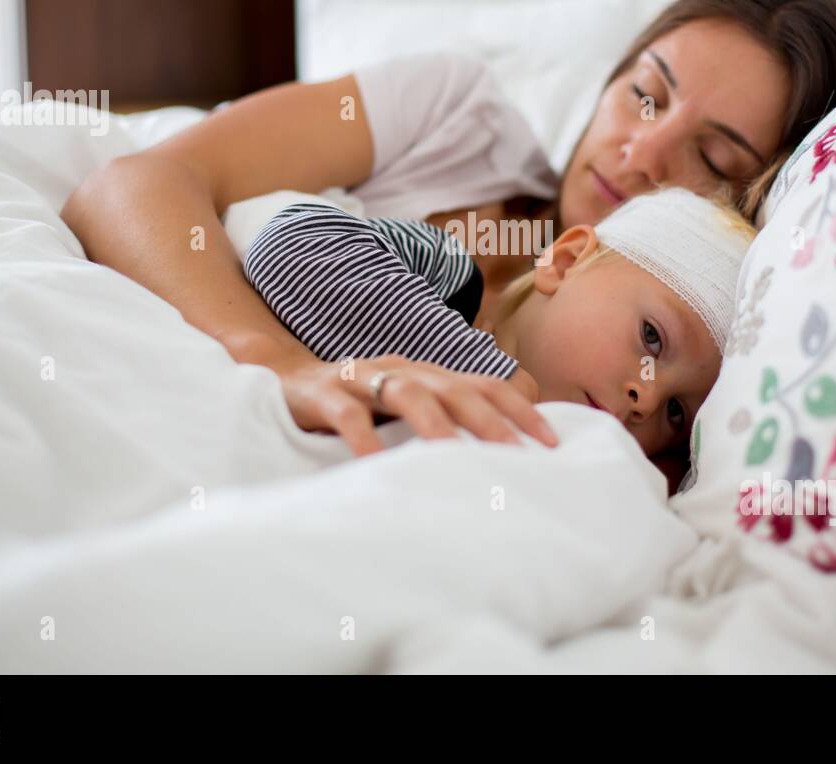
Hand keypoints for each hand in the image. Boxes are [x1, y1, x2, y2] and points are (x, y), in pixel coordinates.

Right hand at [275, 355, 558, 457]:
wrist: (284, 379)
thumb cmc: (357, 405)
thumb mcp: (405, 411)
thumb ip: (443, 425)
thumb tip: (496, 461)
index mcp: (428, 374)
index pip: (484, 385)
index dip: (519, 410)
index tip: (551, 442)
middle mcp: (403, 370)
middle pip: (457, 388)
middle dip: (491, 421)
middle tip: (518, 456)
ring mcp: (364, 378)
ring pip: (409, 393)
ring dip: (436, 425)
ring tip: (457, 458)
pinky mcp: (325, 393)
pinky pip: (348, 413)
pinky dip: (364, 437)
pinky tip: (375, 465)